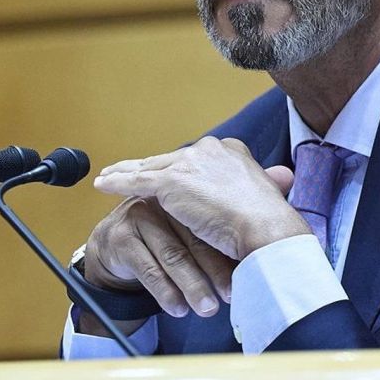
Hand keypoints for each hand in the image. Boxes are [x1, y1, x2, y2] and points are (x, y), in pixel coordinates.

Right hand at [83, 196, 234, 321]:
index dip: (227, 256)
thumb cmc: (158, 239)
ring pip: (172, 255)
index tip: (243, 280)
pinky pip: (148, 268)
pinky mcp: (121, 237)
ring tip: (206, 307)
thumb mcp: (186, 233)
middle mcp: (162, 203)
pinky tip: (177, 307)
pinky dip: (165, 291)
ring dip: (191, 285)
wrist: (113, 247)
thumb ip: (212, 238)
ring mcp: (139, 217)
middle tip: (229, 296)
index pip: (211, 226)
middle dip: (214, 273)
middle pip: (194, 241)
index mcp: (185, 195)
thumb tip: (250, 264)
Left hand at [93, 137, 307, 267]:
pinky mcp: (172, 182)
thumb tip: (278, 180)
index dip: (179, 167)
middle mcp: (208, 150)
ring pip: (149, 168)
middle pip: (169, 160)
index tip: (170, 173)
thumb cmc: (271, 222)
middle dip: (148, 166)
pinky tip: (102, 184)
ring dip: (126, 171)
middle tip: (128, 169)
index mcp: (231, 151)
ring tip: (108, 175)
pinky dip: (117, 183)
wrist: (265, 229)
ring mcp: (189, 163)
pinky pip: (136, 182)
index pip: (196, 159)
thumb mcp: (267, 195)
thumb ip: (260, 185)